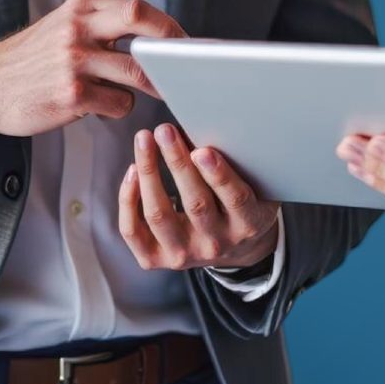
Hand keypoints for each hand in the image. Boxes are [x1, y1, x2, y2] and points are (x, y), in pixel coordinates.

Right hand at [0, 0, 183, 137]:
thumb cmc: (30, 60)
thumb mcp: (61, 26)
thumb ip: (99, 25)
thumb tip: (150, 35)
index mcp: (79, 8)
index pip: (137, 8)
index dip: (166, 26)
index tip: (181, 42)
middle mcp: (77, 30)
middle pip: (142, 27)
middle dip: (171, 50)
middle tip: (182, 68)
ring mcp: (74, 62)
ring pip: (137, 73)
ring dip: (144, 87)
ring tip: (128, 91)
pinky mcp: (72, 95)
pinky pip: (119, 104)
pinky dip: (116, 108)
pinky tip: (95, 107)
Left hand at [119, 123, 280, 271]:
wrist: (233, 248)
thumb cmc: (242, 203)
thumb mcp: (256, 184)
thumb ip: (237, 162)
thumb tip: (202, 124)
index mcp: (247, 224)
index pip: (235, 200)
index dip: (219, 175)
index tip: (203, 150)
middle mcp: (216, 244)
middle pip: (195, 204)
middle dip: (177, 163)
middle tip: (164, 131)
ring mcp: (184, 255)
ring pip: (159, 215)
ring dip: (149, 173)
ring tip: (144, 140)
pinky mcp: (157, 259)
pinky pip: (133, 230)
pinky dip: (128, 199)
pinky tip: (133, 170)